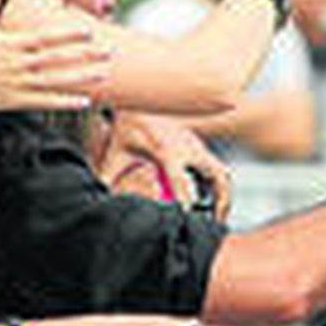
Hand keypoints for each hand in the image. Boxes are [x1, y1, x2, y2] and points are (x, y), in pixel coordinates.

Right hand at [0, 0, 108, 117]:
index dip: (67, 34)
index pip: (45, 38)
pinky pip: (46, 102)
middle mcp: (17, 64)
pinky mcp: (17, 100)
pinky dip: (66, 102)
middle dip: (84, 55)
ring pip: (56, 81)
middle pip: (57, 59)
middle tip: (110, 51)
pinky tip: (87, 101)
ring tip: (104, 73)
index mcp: (10, 44)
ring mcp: (18, 84)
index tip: (90, 30)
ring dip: (82, 78)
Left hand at [109, 112, 231, 218]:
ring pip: (223, 174)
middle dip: (222, 201)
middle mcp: (190, 149)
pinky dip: (218, 187)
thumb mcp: (115, 155)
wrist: (139, 102)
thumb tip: (100, 202)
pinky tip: (210, 201)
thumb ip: (109, 179)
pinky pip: (217, 169)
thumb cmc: (127, 129)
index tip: (184, 217)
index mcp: (168, 152)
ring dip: (225, 195)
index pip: (181, 181)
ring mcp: (199, 147)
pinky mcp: (201, 148)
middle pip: (219, 177)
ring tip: (218, 217)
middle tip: (216, 223)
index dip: (184, 200)